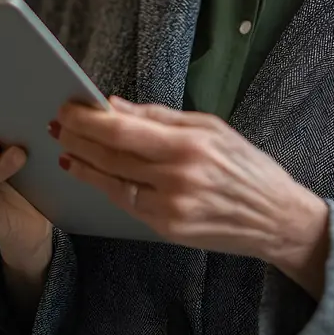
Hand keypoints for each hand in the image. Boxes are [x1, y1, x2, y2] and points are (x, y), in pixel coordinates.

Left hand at [52, 97, 328, 272]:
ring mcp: (170, 208)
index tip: (69, 108)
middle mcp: (177, 178)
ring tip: (65, 148)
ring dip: (83, 163)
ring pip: (112, 182)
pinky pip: (126, 203)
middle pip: (111, 156)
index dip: (89, 120)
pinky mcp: (167, 228)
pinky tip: (89, 173)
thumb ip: (160, 117)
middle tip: (59, 124)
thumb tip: (117, 106)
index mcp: (190, 145)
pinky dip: (104, 185)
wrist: (275, 218)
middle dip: (79, 138)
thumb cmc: (247, 166)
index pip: (123, 130)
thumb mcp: (211, 127)